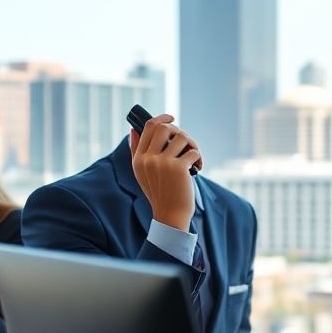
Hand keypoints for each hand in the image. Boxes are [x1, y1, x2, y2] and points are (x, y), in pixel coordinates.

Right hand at [130, 114, 201, 230]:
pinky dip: (199, 158)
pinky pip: (193, 151)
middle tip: (186, 143)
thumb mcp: (142, 172)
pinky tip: (198, 167)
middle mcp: (149, 158)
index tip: (171, 117)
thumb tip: (133, 129)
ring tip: (194, 156)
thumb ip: (136, 150)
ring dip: (192, 145)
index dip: (162, 118)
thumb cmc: (160, 192)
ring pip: (182, 137)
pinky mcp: (179, 168)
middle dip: (179, 131)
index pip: (149, 127)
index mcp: (139, 158)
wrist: (170, 214)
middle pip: (166, 127)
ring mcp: (163, 163)